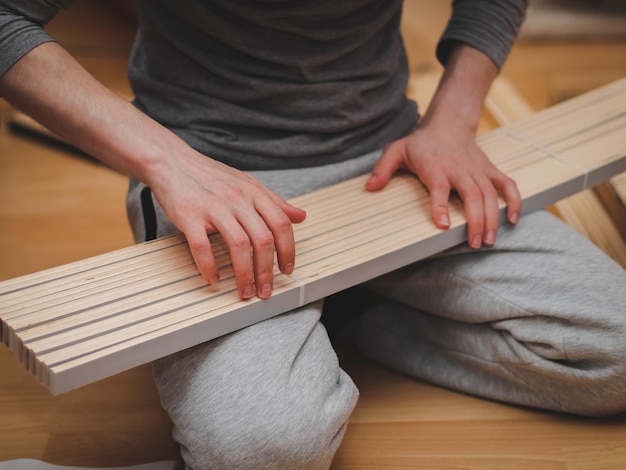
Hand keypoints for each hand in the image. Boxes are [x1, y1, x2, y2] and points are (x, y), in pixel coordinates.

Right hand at [149, 149, 305, 299]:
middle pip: (262, 240)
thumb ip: (275, 202)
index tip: (286, 270)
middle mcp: (237, 200)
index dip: (288, 251)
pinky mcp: (190, 216)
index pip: (280, 224)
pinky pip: (202, 247)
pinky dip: (209, 267)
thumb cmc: (209, 174)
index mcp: (254, 193)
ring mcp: (214, 208)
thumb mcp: (247, 183)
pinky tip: (214, 279)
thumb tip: (300, 216)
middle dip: (266, 271)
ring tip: (245, 291)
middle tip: (265, 290)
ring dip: (244, 274)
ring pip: (238, 246)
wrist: (171, 161)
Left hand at [365, 122, 520, 247]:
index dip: (441, 206)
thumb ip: (383, 168)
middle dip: (476, 221)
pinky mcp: (489, 170)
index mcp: (435, 167)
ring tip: (489, 241)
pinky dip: (514, 201)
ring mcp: (477, 170)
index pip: (439, 188)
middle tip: (475, 244)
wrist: (448, 125)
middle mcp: (459, 169)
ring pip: (490, 194)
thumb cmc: (421, 144)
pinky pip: (507, 185)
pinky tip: (512, 220)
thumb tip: (369, 187)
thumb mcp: (396, 151)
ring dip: (492, 218)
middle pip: (472, 195)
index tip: (443, 225)